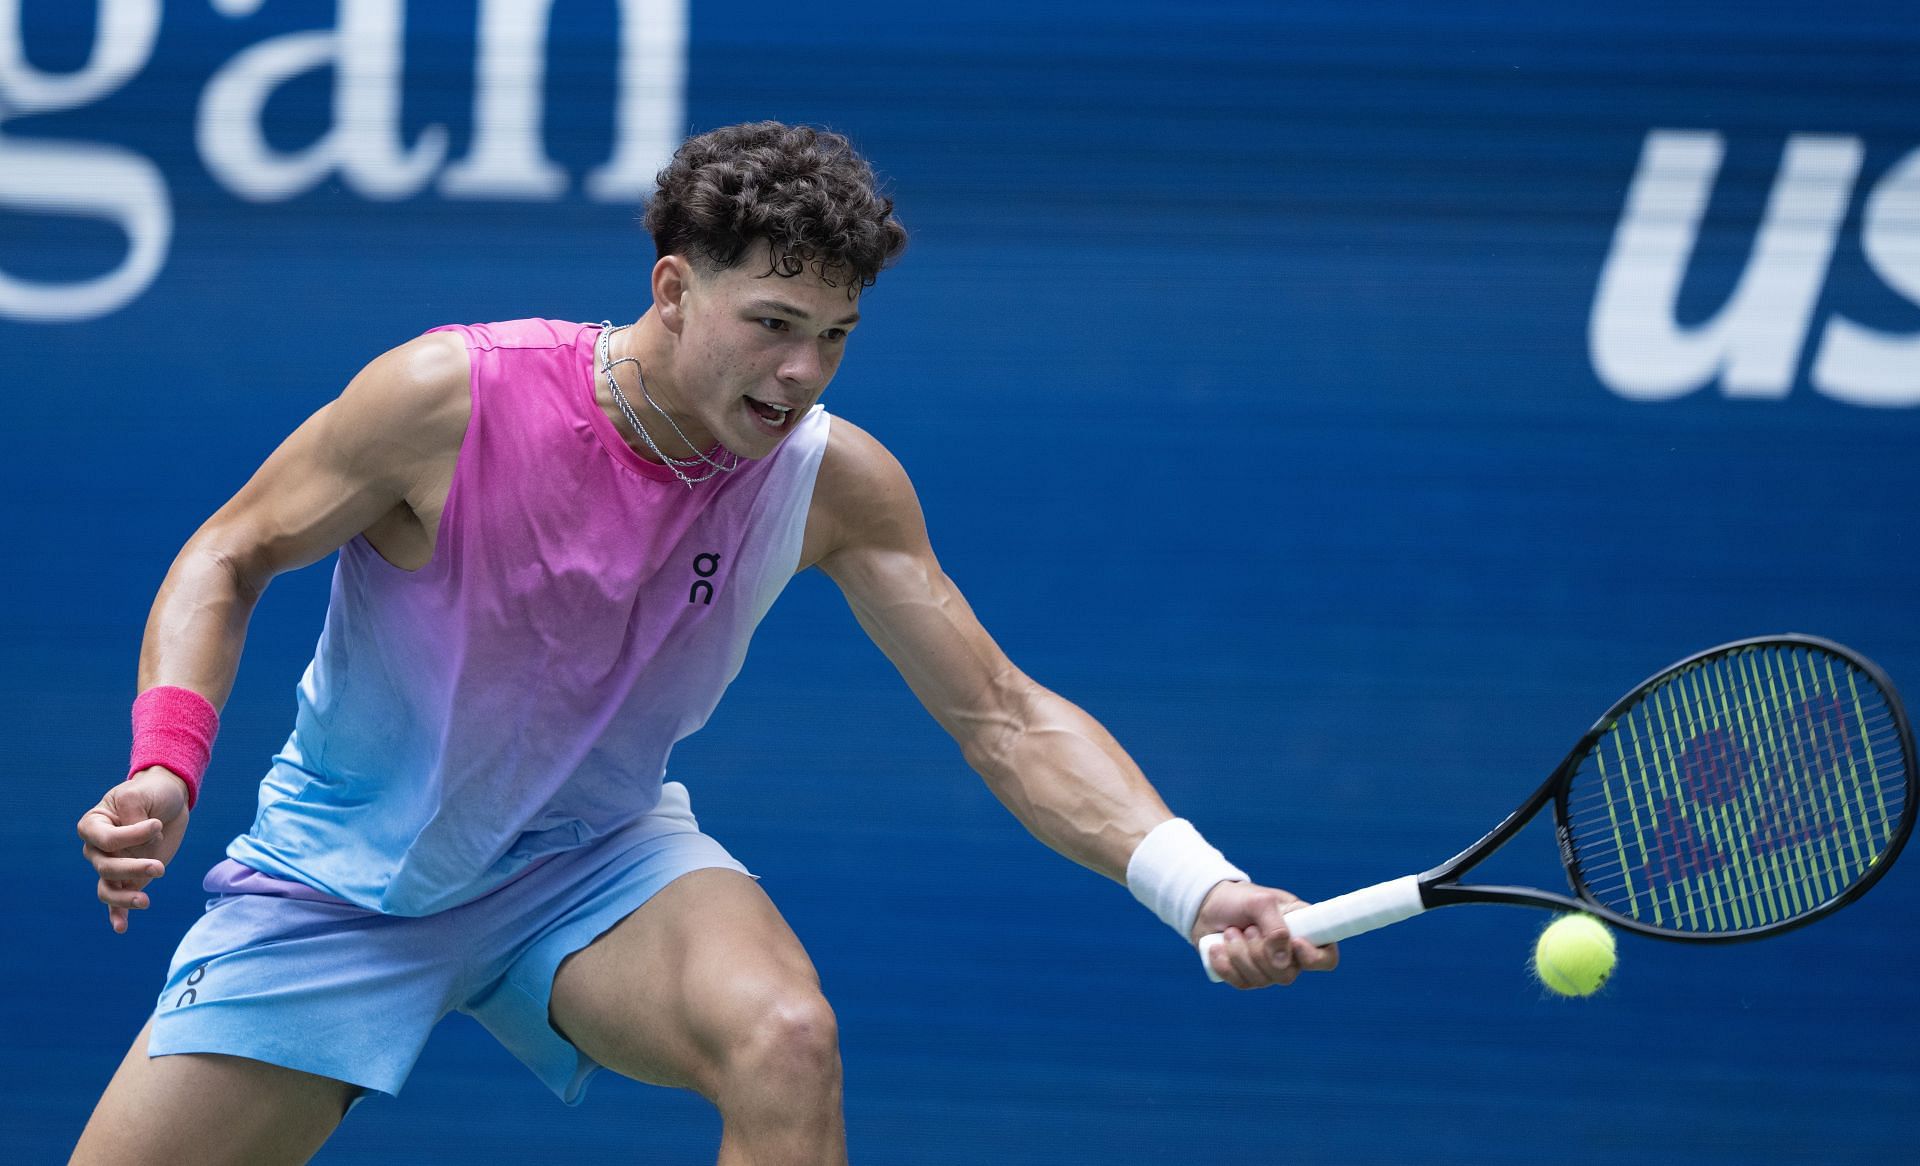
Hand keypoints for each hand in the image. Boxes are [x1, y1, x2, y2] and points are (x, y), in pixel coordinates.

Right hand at [77, 767, 191, 932]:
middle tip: (160, 868)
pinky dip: (118, 915)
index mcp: (94, 825)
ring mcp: (114, 865)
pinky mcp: (131, 878)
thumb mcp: (140, 795)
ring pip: (108, 888)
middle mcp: (98, 849)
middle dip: (132, 869)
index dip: (131, 836)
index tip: (157, 824)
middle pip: (106, 867)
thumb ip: (133, 818)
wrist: (169, 800)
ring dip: (124, 898)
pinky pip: (118, 902)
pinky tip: (121, 928)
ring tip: (145, 901)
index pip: (105, 840)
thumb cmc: (151, 793)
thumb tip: (140, 848)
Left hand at [1191, 880, 1338, 988]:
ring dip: (1239, 954)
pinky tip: (1217, 947)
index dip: (1314, 958)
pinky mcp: (1247, 976)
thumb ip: (1275, 926)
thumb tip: (1283, 960)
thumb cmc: (1241, 899)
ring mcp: (1269, 968)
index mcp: (1304, 930)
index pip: (1326, 958)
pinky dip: (1226, 965)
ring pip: (1262, 981)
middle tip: (1248, 928)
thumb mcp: (1260, 901)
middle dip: (1260, 952)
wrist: (1208, 905)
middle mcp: (1290, 954)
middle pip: (1287, 975)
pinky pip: (1241, 983)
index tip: (1295, 942)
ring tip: (1230, 932)